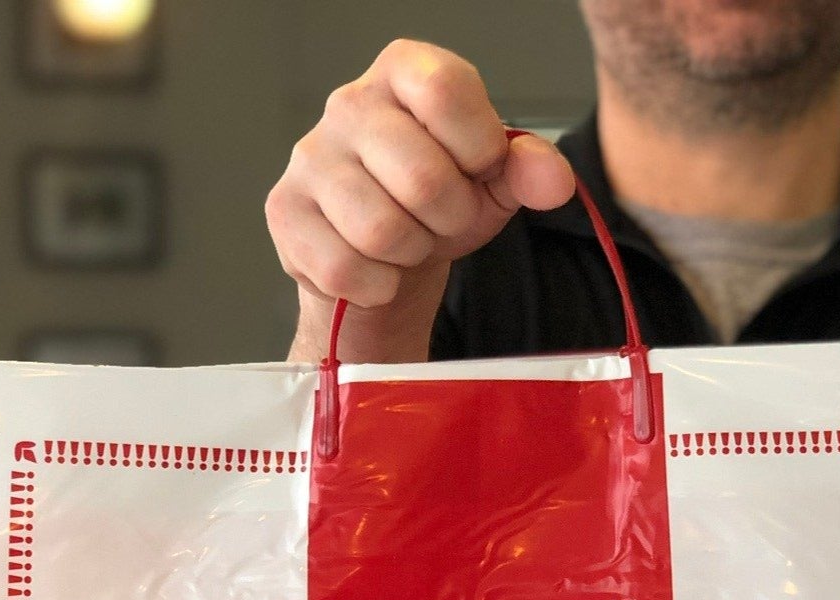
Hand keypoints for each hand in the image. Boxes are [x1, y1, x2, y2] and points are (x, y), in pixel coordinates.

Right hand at [267, 40, 574, 361]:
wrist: (387, 260)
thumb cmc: (439, 206)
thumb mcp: (493, 182)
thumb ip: (528, 171)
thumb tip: (553, 180)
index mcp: (405, 72)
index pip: (445, 92)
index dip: (477, 149)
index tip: (477, 170)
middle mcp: (350, 102)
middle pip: (422, 177)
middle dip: (449, 219)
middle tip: (441, 220)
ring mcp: (310, 157)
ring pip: (382, 230)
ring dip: (411, 253)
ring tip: (408, 241)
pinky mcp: (286, 212)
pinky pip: (345, 268)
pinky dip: (376, 286)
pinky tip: (376, 269)